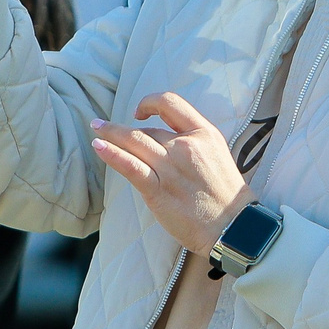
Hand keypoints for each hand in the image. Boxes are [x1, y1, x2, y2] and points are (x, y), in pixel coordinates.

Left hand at [89, 92, 251, 257]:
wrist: (233, 226)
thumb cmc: (224, 194)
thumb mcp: (216, 154)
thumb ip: (193, 142)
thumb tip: (165, 137)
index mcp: (204, 133)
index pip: (171, 103)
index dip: (150, 103)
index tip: (139, 113)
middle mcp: (186, 146)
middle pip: (147, 129)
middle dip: (124, 130)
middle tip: (103, 126)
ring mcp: (171, 168)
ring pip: (134, 142)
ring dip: (110, 133)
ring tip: (96, 129)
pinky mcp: (159, 190)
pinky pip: (131, 167)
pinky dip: (112, 154)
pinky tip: (99, 146)